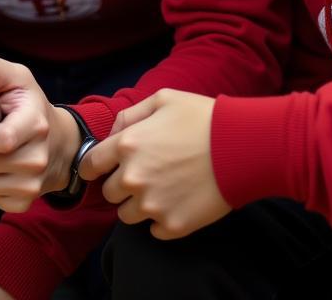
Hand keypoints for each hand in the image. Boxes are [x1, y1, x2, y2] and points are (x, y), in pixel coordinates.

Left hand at [80, 89, 230, 238]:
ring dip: (138, 205)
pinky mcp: (173, 225)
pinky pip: (154, 230)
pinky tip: (178, 202)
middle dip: (121, 185)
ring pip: (127, 215)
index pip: (89, 166)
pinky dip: (162, 220)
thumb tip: (113, 134)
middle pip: (109, 193)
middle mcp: (132, 178)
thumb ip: (129, 116)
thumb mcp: (161, 100)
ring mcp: (152, 205)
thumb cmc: (202, 118)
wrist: (242, 147)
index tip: (105, 168)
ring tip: (162, 189)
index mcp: (125, 145)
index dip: (95, 167)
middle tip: (145, 175)